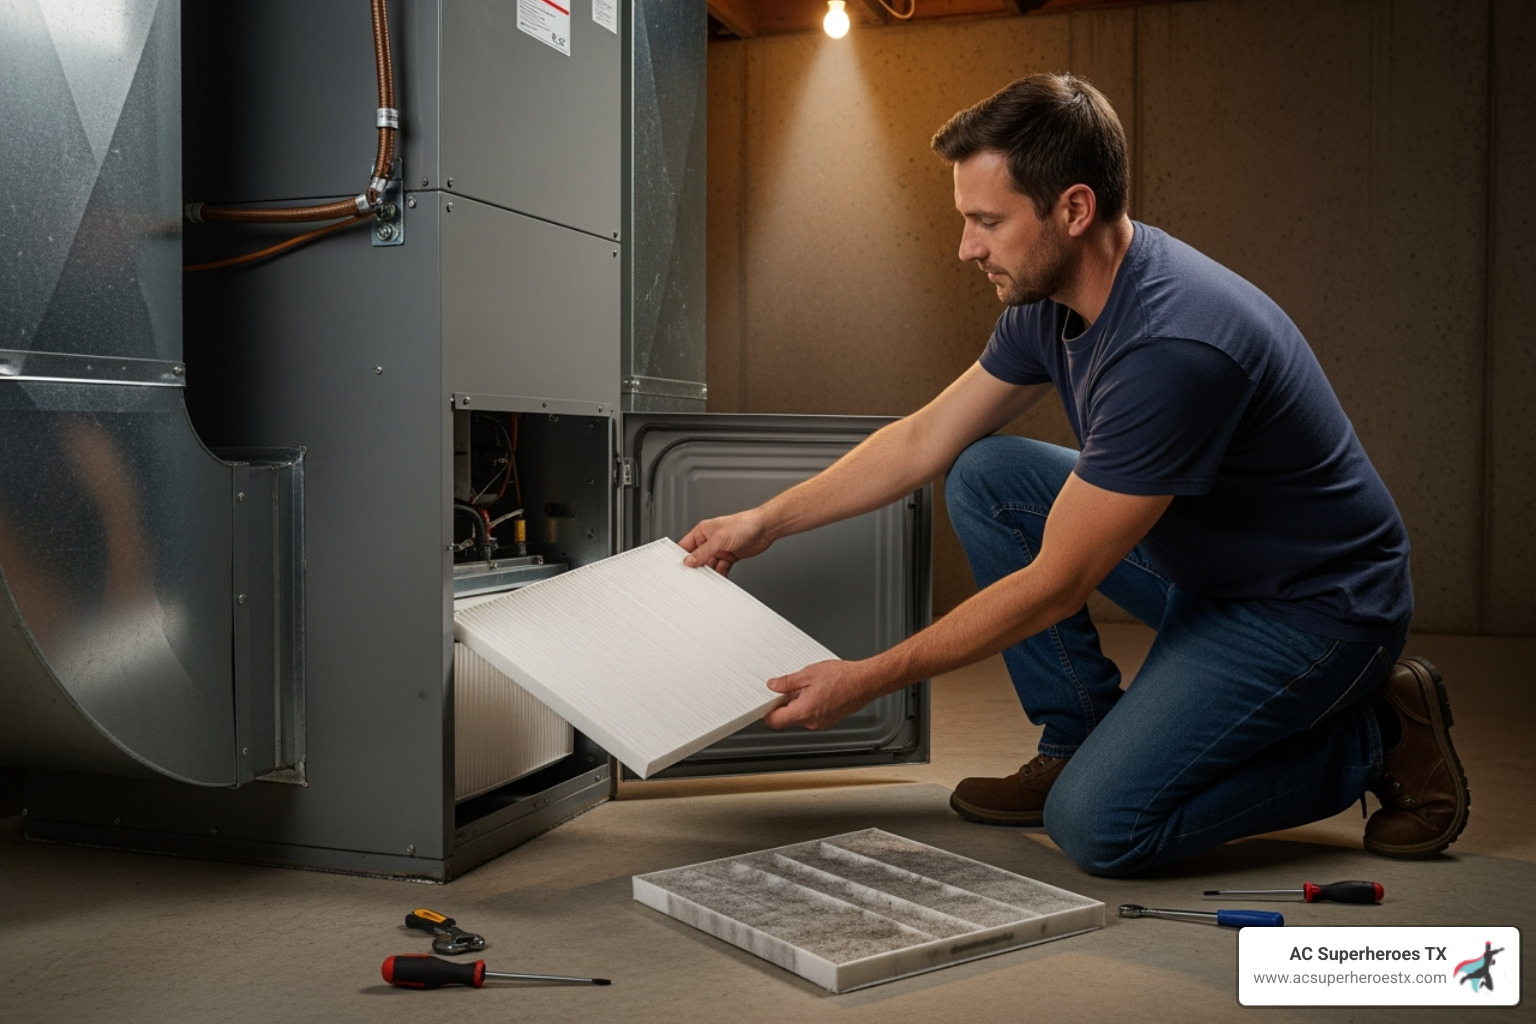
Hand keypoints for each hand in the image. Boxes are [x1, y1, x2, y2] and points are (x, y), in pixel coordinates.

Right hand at [679, 509, 772, 575]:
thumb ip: (704, 551)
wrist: (764, 528)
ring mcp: (720, 549)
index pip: (686, 546)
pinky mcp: (729, 557)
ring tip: (707, 580)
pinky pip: (720, 569)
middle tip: (692, 578)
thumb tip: (689, 561)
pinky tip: (720, 579)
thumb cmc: (743, 524)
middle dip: (696, 568)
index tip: (678, 568)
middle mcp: (710, 541)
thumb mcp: (719, 539)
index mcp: (703, 531)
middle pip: (697, 558)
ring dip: (709, 573)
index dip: (681, 557)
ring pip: (709, 565)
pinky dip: (720, 575)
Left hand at [762, 659, 883, 730]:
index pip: (775, 721)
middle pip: (785, 719)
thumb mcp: (808, 673)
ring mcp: (821, 722)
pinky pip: (810, 715)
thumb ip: (787, 682)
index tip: (763, 702)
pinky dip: (806, 705)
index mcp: (804, 711)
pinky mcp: (828, 720)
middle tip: (782, 688)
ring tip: (803, 686)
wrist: (866, 682)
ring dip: (794, 704)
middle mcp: (812, 722)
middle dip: (781, 705)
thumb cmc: (844, 678)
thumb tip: (774, 685)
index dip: (765, 711)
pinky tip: (813, 690)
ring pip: (798, 717)